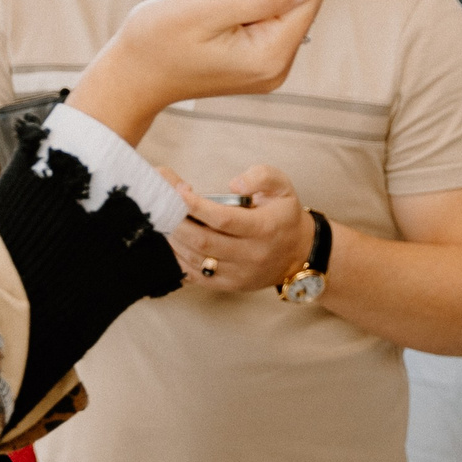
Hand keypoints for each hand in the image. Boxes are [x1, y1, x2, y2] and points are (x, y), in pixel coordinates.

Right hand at [69, 0, 323, 146]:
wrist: (131, 74)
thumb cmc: (160, 38)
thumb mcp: (210, 7)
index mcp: (272, 56)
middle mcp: (278, 69)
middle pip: (301, 3)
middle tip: (221, 6)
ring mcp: (269, 70)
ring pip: (284, 11)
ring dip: (251, 2)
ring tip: (214, 19)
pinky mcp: (258, 65)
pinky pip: (269, 24)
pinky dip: (245, 15)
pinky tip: (216, 28)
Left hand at [161, 164, 313, 292]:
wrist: (299, 252)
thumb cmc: (283, 215)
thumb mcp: (282, 186)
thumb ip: (261, 176)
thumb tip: (234, 184)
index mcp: (265, 228)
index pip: (224, 219)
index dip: (197, 206)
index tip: (178, 191)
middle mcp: (252, 254)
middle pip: (204, 241)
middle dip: (178, 222)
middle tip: (163, 205)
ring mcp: (240, 274)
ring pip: (197, 259)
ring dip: (175, 240)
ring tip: (163, 220)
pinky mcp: (230, 285)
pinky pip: (197, 276)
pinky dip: (179, 260)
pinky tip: (172, 243)